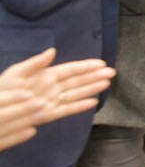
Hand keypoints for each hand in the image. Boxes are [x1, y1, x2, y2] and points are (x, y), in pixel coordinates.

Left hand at [0, 48, 114, 151]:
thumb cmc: (3, 90)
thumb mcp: (17, 72)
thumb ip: (35, 63)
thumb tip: (53, 51)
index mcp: (46, 75)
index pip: (70, 70)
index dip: (86, 66)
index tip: (102, 63)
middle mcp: (52, 88)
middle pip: (77, 81)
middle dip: (94, 77)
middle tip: (112, 73)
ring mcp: (51, 101)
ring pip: (75, 94)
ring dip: (91, 89)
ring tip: (107, 85)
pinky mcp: (48, 115)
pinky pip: (66, 110)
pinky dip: (79, 107)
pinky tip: (93, 103)